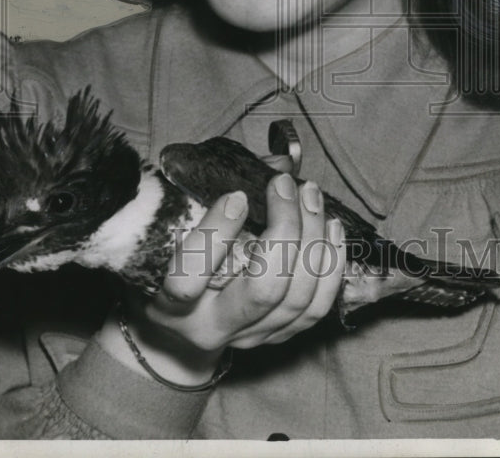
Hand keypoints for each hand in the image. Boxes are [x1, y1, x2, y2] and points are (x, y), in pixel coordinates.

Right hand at [100, 174, 345, 385]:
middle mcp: (211, 328)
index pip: (188, 281)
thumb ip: (208, 197)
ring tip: (311, 197)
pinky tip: (331, 228)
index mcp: (170, 306)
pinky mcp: (276, 338)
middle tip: (285, 186)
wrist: (177, 333)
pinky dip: (330, 265)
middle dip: (285, 231)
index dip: (216, 236)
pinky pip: (316, 309)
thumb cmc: (168, 269)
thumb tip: (275, 163)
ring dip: (313, 240)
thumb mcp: (169, 236)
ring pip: (297, 299)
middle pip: (263, 290)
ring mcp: (249, 338)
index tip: (237, 196)